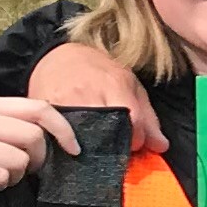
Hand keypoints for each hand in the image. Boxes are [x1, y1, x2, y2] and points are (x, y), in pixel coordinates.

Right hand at [0, 93, 80, 206]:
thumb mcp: (2, 137)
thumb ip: (27, 129)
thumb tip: (67, 138)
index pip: (40, 108)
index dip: (63, 129)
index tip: (74, 149)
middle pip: (33, 136)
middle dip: (36, 159)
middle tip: (22, 169)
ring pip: (19, 159)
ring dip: (17, 175)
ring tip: (1, 175)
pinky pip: (2, 176)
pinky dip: (2, 185)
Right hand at [27, 38, 163, 154]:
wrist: (58, 57)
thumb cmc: (99, 71)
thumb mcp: (129, 84)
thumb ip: (148, 116)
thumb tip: (161, 147)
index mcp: (114, 84)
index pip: (133, 121)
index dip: (137, 140)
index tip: (133, 145)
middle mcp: (89, 93)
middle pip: (108, 132)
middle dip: (115, 147)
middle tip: (114, 149)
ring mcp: (64, 103)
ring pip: (84, 138)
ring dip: (93, 148)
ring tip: (96, 147)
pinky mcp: (46, 112)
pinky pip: (60, 137)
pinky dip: (70, 145)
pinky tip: (75, 144)